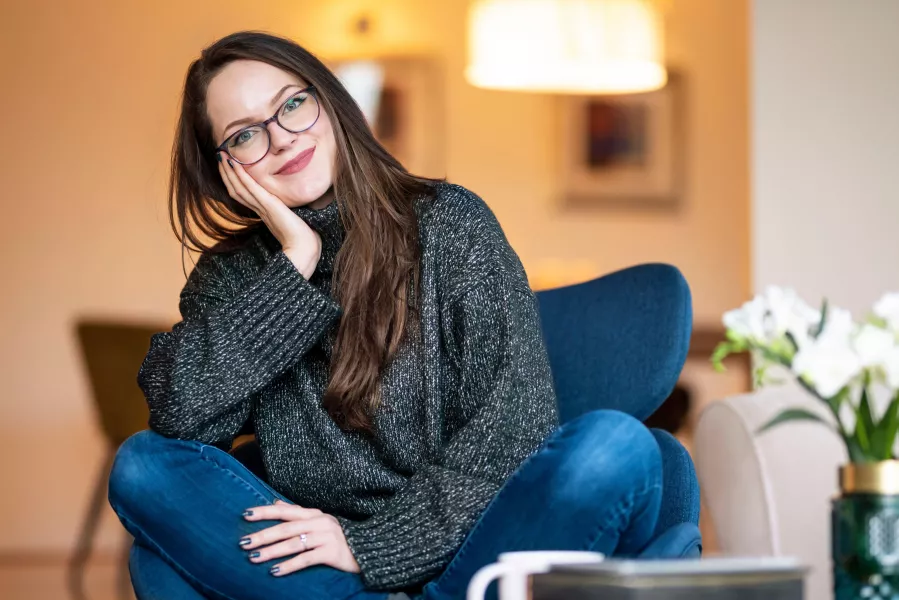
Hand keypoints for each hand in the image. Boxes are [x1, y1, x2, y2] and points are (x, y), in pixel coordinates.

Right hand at [218, 154, 320, 278]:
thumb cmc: (302, 236)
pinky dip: (241, 176)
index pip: (243, 194)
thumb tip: (290, 206)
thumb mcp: (292, 219)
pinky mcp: (268, 205)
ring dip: (229, 171)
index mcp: (263, 213)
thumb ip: (286, 211)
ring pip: (239, 188)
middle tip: (218, 156)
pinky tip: (234, 164)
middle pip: (236, 189)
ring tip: (222, 155)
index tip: (227, 166)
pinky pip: (251, 188)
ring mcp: (262, 207)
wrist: (304, 248)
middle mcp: (259, 210)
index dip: (233, 180)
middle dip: (226, 173)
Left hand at [239, 499, 360, 575]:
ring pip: (293, 543)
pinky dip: (289, 565)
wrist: (368, 549)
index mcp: (314, 514)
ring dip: (271, 551)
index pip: (285, 511)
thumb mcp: (319, 522)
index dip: (265, 512)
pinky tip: (274, 571)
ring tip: (253, 558)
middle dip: (263, 535)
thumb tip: (275, 503)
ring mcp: (326, 537)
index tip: (245, 515)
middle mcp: (320, 522)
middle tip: (243, 543)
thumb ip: (297, 513)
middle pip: (286, 528)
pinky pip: (305, 559)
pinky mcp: (331, 553)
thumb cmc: (339, 537)